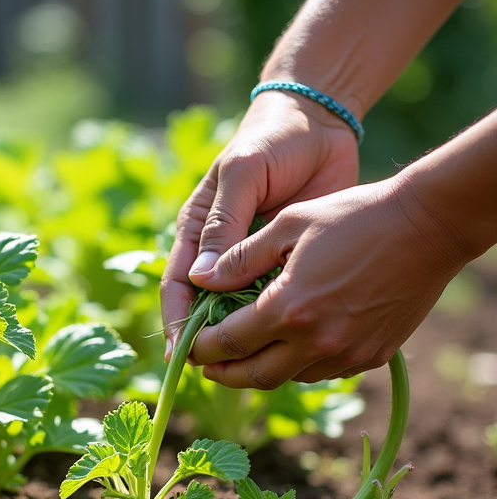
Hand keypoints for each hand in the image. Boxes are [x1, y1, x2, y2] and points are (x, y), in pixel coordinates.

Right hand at [160, 91, 359, 356]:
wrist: (321, 125)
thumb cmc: (272, 141)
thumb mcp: (243, 174)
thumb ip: (225, 223)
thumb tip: (201, 279)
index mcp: (198, 232)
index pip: (178, 286)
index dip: (177, 322)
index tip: (180, 353)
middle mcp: (220, 254)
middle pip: (206, 309)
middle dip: (209, 343)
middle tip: (217, 373)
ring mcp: (254, 263)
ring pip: (241, 312)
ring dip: (245, 340)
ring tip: (253, 368)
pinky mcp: (286, 266)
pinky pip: (277, 303)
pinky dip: (278, 325)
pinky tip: (288, 346)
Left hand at [188, 175, 468, 387]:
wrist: (429, 227)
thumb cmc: (355, 215)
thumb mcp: (290, 224)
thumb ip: (240, 258)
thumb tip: (199, 281)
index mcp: (289, 308)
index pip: (229, 343)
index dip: (202, 348)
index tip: (190, 346)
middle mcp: (316, 342)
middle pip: (254, 376)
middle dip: (225, 374)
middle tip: (208, 366)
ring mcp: (347, 354)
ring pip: (290, 378)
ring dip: (263, 369)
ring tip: (248, 354)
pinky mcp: (372, 357)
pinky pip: (324, 371)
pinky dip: (301, 364)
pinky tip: (293, 345)